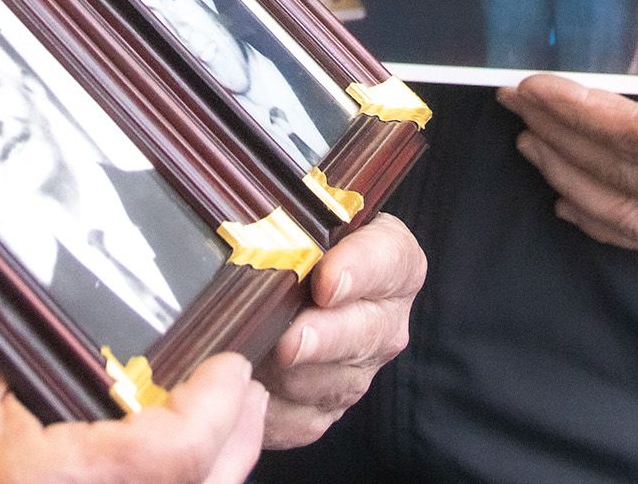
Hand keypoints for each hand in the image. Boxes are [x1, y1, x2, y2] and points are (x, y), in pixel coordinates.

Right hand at [0, 312, 265, 483]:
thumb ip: (33, 321)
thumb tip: (87, 277)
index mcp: (43, 478)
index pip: (174, 453)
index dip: (220, 407)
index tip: (232, 367)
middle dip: (233, 440)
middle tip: (241, 390)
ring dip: (205, 473)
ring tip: (215, 425)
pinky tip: (160, 466)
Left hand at [254, 212, 424, 445]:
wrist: (272, 289)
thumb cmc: (283, 241)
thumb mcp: (294, 218)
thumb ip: (292, 217)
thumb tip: (259, 226)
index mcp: (390, 261)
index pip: (391, 260)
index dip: (360, 270)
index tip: (326, 281)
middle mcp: (383, 320)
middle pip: (366, 333)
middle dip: (324, 338)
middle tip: (290, 340)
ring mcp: (358, 371)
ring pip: (333, 383)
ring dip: (291, 377)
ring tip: (254, 363)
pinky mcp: (324, 410)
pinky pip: (302, 420)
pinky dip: (272, 411)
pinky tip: (246, 391)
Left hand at [498, 16, 637, 254]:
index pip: (635, 138)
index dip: (578, 113)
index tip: (532, 83)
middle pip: (623, 174)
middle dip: (559, 136)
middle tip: (512, 100)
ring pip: (630, 213)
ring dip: (570, 179)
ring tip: (529, 143)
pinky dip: (606, 225)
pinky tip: (572, 204)